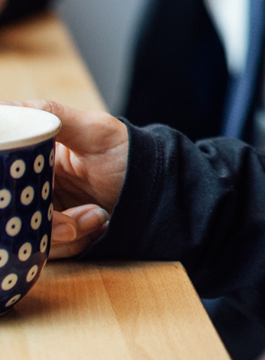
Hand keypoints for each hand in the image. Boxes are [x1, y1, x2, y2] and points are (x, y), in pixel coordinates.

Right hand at [21, 100, 127, 256]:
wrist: (155, 186)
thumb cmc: (125, 151)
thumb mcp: (94, 130)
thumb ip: (52, 116)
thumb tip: (7, 109)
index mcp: (30, 158)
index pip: (6, 172)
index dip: (10, 187)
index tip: (33, 192)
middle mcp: (28, 186)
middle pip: (11, 210)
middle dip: (44, 219)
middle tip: (70, 222)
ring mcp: (39, 213)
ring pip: (26, 234)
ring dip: (64, 230)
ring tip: (95, 214)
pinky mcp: (53, 237)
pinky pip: (46, 250)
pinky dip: (73, 241)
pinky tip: (97, 222)